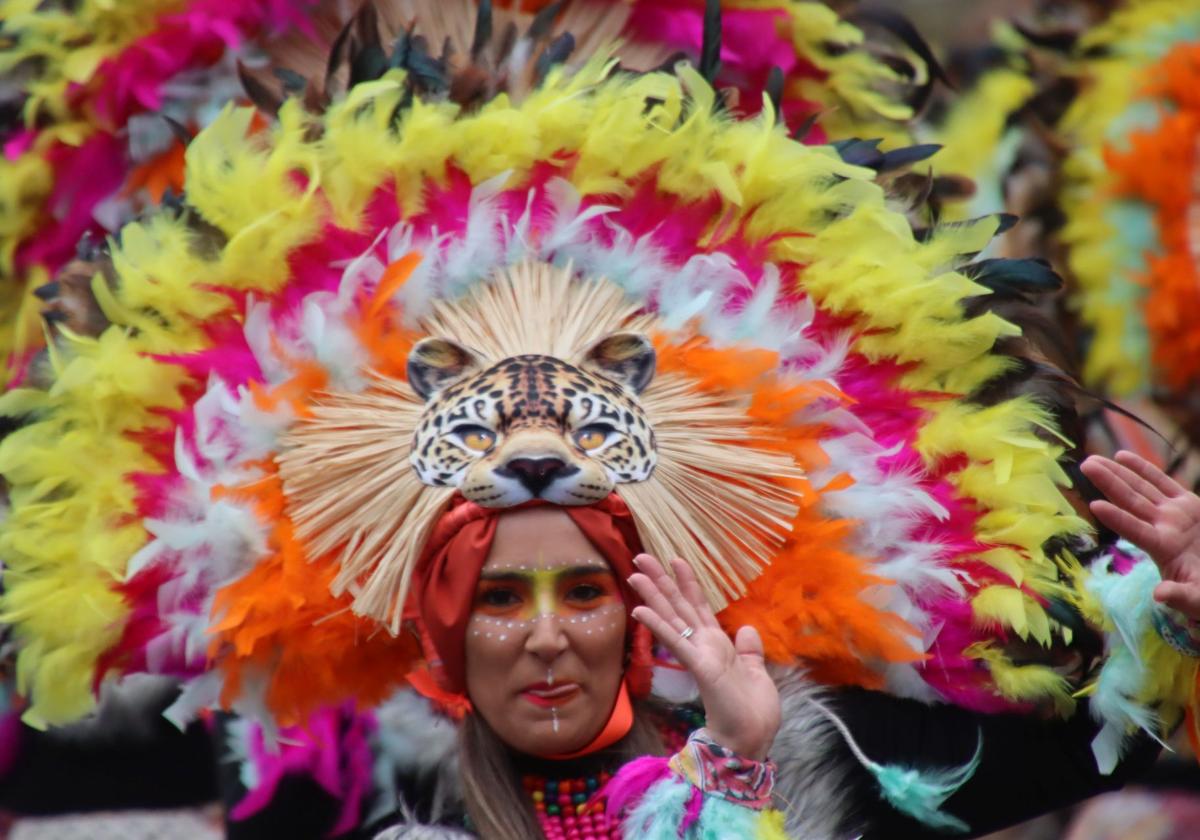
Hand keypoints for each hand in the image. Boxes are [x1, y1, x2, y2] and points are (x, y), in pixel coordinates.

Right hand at [627, 555, 780, 759]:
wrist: (752, 737)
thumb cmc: (754, 710)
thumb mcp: (756, 672)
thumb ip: (749, 650)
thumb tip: (746, 629)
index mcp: (717, 644)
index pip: (698, 605)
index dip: (687, 581)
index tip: (675, 559)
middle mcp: (703, 644)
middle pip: (678, 605)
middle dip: (660, 580)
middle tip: (640, 557)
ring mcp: (698, 654)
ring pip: (672, 617)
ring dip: (653, 595)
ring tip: (634, 574)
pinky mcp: (698, 666)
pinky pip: (675, 641)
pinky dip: (658, 625)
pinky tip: (640, 611)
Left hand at [1081, 451, 1199, 618]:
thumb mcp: (1198, 599)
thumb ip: (1180, 596)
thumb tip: (1159, 596)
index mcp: (1164, 550)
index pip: (1135, 531)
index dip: (1117, 518)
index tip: (1094, 505)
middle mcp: (1163, 528)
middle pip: (1131, 502)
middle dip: (1108, 483)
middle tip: (1085, 465)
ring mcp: (1174, 514)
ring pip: (1141, 488)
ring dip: (1117, 472)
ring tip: (1092, 460)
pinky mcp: (1188, 504)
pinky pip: (1161, 482)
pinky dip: (1143, 469)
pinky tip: (1121, 457)